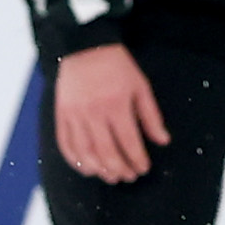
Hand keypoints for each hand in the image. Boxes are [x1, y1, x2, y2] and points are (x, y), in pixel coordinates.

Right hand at [53, 42, 172, 184]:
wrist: (85, 46)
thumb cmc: (117, 66)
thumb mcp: (140, 87)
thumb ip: (151, 116)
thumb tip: (163, 141)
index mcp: (116, 104)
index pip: (129, 142)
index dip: (137, 160)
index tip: (143, 168)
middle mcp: (94, 112)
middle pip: (106, 152)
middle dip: (119, 169)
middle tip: (128, 177)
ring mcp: (75, 114)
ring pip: (84, 152)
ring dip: (98, 170)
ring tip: (109, 176)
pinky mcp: (62, 114)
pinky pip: (65, 143)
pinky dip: (74, 160)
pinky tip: (86, 168)